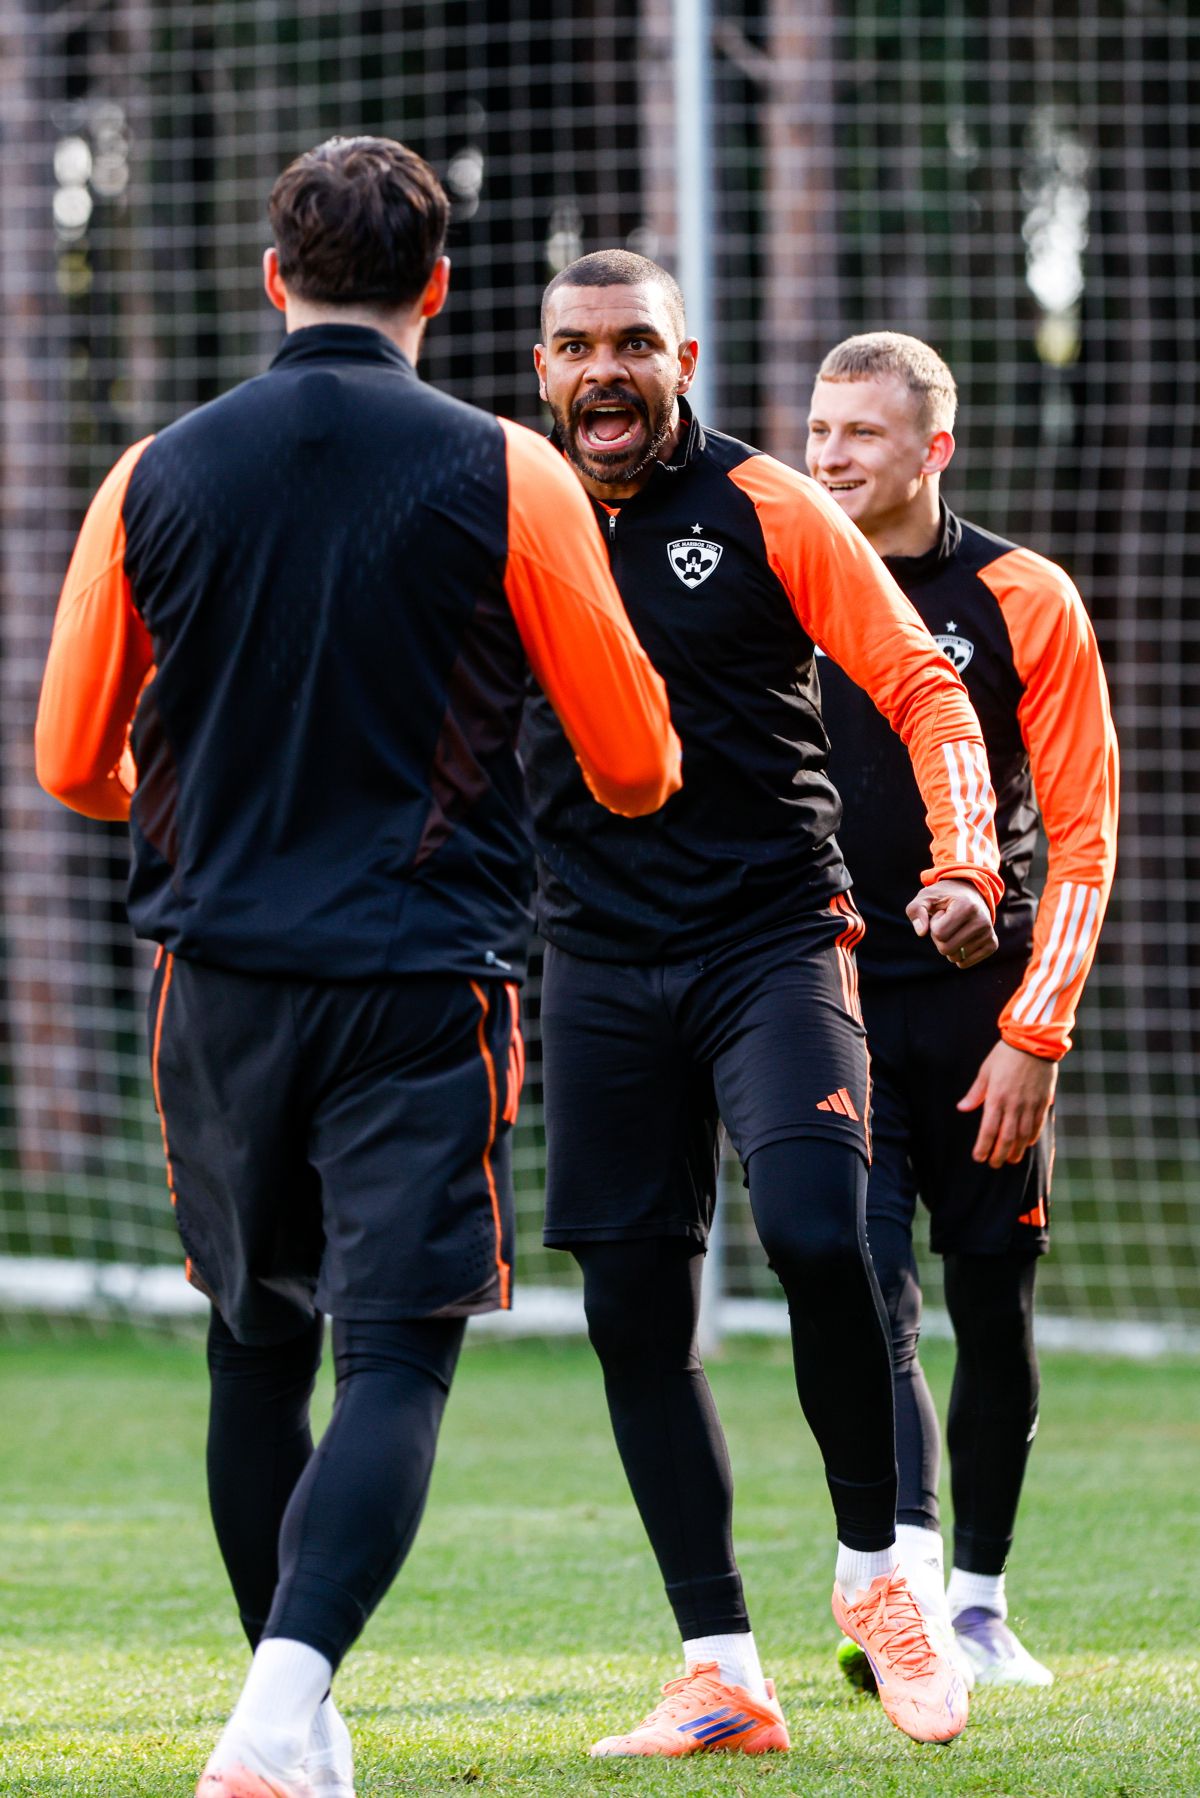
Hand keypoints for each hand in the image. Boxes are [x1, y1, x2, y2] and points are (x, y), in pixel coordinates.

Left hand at [905, 879, 997, 968]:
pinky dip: (957, 955)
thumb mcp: (926, 897)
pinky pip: (965, 964)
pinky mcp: (992, 944)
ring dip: (949, 945)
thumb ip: (916, 910)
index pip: (939, 933)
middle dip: (939, 939)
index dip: (933, 925)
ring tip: (955, 928)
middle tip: (946, 924)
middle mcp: (982, 921)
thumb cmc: (944, 897)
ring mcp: (989, 933)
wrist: (970, 893)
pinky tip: (962, 939)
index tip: (941, 913)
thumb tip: (921, 932)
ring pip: (955, 957)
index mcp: (967, 906)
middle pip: (946, 949)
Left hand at [957, 1038, 1057, 1167]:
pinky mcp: (1043, 1101)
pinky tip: (1027, 1144)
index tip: (979, 1157)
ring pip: (1023, 1135)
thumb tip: (962, 1108)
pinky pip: (1038, 1124)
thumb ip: (975, 1092)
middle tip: (994, 1164)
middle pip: (1006, 1137)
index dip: (983, 1146)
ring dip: (1017, 1150)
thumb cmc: (1005, 1054)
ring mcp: (1030, 1104)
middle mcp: (1014, 1104)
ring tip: (1011, 1160)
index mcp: (996, 1097)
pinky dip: (1032, 1136)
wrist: (1033, 1042)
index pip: (988, 1129)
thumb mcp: (986, 1071)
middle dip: (1000, 1154)